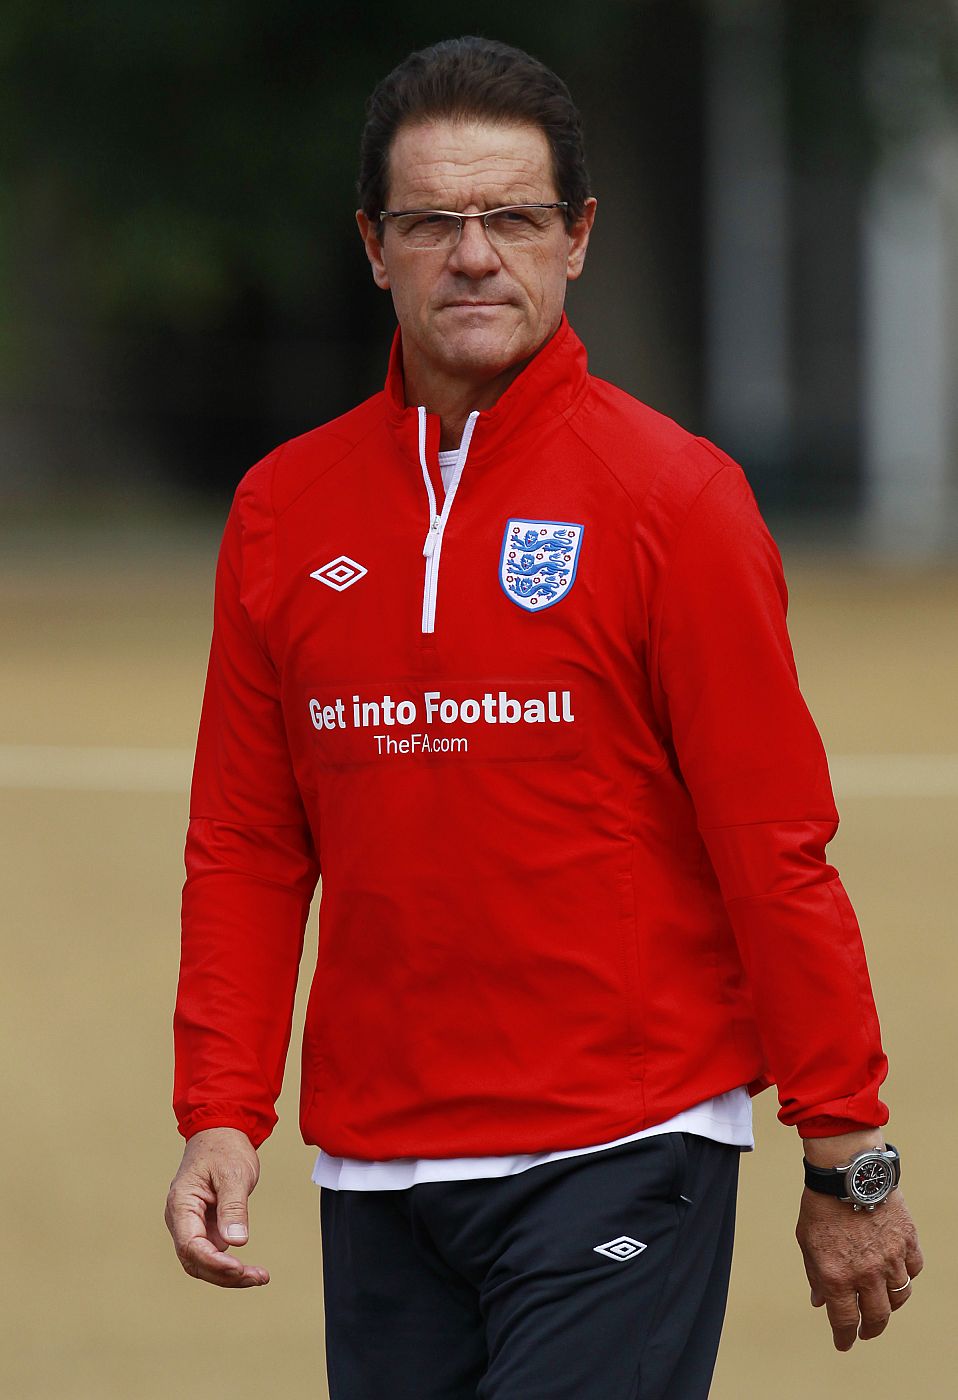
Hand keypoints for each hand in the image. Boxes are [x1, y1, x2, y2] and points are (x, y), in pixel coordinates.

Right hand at [165, 1126, 269, 1287]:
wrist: (221, 1132)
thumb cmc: (224, 1148)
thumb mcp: (233, 1173)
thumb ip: (233, 1207)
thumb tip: (236, 1241)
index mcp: (181, 1204)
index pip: (190, 1245)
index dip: (213, 1261)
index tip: (238, 1267)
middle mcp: (181, 1218)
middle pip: (195, 1260)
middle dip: (224, 1274)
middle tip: (256, 1277)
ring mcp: (191, 1224)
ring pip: (203, 1262)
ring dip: (228, 1274)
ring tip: (258, 1277)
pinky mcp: (204, 1227)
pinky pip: (212, 1253)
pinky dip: (229, 1263)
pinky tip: (250, 1269)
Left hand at [795, 1187, 921, 1349]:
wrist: (846, 1170)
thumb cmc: (821, 1203)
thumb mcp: (806, 1241)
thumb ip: (815, 1274)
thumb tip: (820, 1301)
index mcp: (837, 1275)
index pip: (844, 1321)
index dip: (844, 1338)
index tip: (844, 1343)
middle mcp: (867, 1273)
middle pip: (877, 1317)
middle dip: (870, 1329)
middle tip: (865, 1331)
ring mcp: (891, 1258)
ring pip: (899, 1296)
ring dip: (889, 1304)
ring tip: (881, 1303)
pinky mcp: (907, 1241)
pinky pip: (914, 1269)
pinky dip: (907, 1275)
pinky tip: (897, 1273)